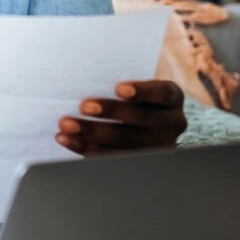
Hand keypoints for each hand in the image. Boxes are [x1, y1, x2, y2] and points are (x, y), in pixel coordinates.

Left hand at [55, 79, 186, 154]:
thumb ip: (122, 84)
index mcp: (172, 97)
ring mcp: (159, 145)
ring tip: (67, 124)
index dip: (141, 91)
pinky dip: (86, 147)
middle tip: (84, 106)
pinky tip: (67, 139)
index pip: (161, 93)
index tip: (119, 89)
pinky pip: (110, 156)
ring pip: (123, 140)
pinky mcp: (140, 161)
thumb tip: (85, 78)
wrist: (149, 123)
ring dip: (92, 132)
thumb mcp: (138, 86)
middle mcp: (172, 123)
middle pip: (140, 118)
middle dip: (110, 112)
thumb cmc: (135, 96)